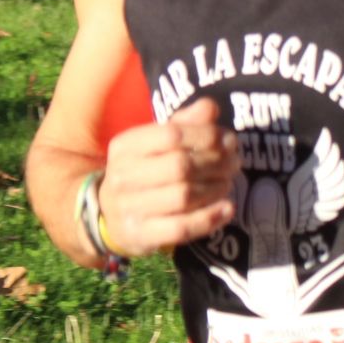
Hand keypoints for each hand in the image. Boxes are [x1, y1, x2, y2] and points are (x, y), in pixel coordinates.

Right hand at [97, 96, 239, 255]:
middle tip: (235, 163)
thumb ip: (183, 123)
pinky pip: (181, 228)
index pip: (171, 134)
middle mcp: (123, 175)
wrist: (109, 215)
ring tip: (227, 183)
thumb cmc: (141, 171)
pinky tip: (227, 208)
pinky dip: (209, 218)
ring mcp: (129, 208)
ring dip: (215, 189)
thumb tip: (210, 108)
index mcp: (125, 146)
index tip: (228, 140)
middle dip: (215, 163)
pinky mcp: (141, 235)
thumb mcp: (153, 144)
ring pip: (183, 197)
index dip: (205, 136)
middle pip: (180, 166)